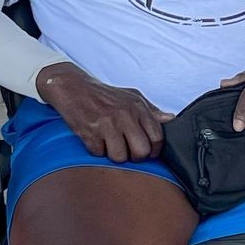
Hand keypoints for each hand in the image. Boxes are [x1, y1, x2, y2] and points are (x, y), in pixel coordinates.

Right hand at [33, 61, 164, 161]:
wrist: (73, 87)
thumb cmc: (105, 95)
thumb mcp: (132, 97)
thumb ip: (152, 111)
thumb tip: (170, 119)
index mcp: (138, 107)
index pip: (157, 137)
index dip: (154, 150)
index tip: (148, 151)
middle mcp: (125, 115)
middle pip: (141, 151)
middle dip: (135, 157)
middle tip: (128, 150)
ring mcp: (106, 124)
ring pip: (120, 157)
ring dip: (114, 155)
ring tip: (110, 144)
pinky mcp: (89, 132)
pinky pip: (99, 154)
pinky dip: (97, 150)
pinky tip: (96, 139)